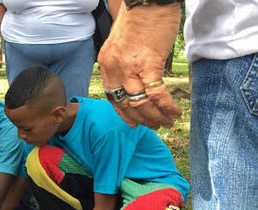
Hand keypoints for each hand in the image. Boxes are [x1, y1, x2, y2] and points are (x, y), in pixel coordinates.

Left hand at [97, 4, 181, 128]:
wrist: (148, 0)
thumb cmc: (139, 19)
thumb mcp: (121, 44)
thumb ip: (122, 63)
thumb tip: (133, 80)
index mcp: (106, 63)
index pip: (111, 96)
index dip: (123, 113)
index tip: (133, 123)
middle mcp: (114, 68)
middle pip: (124, 103)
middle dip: (141, 119)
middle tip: (154, 126)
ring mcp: (129, 67)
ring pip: (139, 103)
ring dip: (155, 116)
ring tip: (167, 122)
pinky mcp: (148, 63)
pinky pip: (155, 93)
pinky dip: (166, 106)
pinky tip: (174, 112)